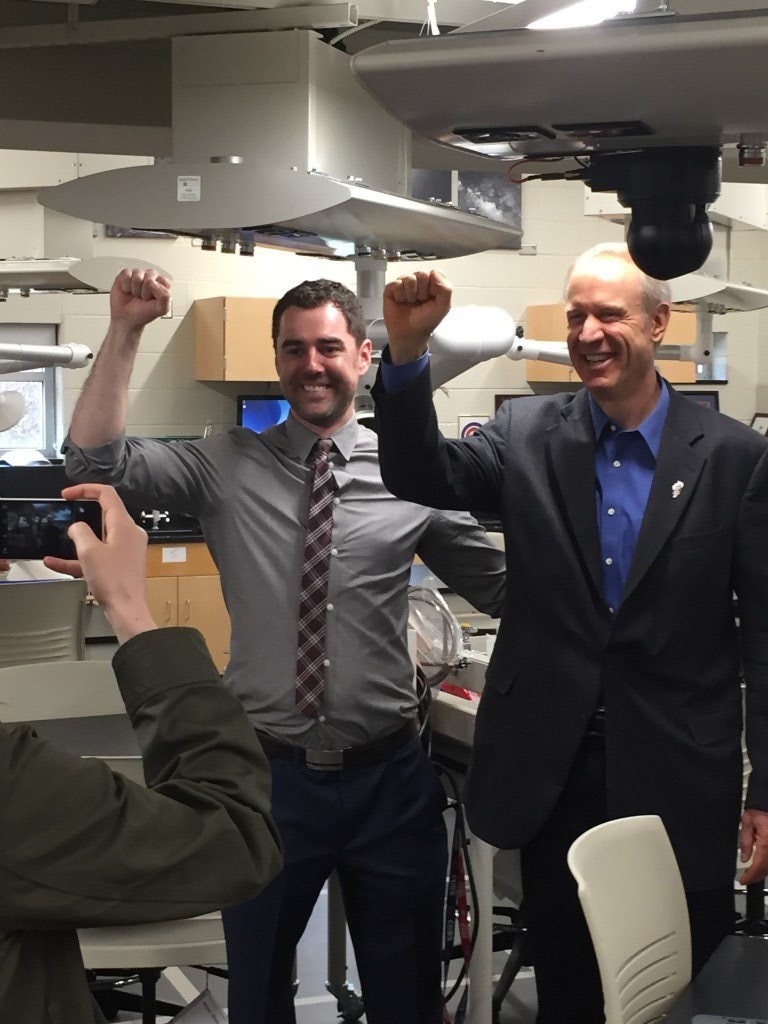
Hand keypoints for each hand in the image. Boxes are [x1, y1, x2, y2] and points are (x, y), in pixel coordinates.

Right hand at [43, 484, 156, 643]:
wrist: (128, 610)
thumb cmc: (115, 582)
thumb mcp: (89, 552)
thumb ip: (80, 532)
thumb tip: (77, 528)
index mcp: (124, 525)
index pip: (107, 494)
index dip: (85, 489)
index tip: (68, 494)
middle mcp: (129, 534)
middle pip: (104, 515)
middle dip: (82, 515)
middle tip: (66, 514)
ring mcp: (127, 550)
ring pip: (99, 537)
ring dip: (78, 541)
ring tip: (60, 543)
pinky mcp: (122, 564)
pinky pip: (98, 555)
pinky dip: (80, 558)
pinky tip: (57, 563)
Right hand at [110, 268, 170, 330]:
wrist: (126, 318)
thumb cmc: (143, 313)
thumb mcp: (161, 309)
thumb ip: (165, 296)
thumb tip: (152, 282)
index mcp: (162, 285)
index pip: (163, 281)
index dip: (157, 291)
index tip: (153, 300)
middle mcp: (151, 278)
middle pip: (150, 277)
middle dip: (145, 291)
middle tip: (143, 298)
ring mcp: (138, 275)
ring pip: (137, 276)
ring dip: (135, 289)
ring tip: (135, 295)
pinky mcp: (126, 274)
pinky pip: (127, 274)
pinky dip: (126, 285)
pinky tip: (128, 290)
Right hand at [382, 269, 451, 363]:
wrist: (410, 334)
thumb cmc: (426, 321)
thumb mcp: (443, 307)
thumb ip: (446, 289)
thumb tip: (434, 272)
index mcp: (432, 283)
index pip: (435, 272)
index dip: (434, 285)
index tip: (432, 297)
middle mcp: (418, 281)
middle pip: (421, 274)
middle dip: (422, 291)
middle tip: (420, 302)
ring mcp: (404, 284)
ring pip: (408, 278)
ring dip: (411, 295)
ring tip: (410, 303)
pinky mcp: (391, 289)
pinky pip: (395, 284)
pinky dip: (400, 295)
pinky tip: (401, 302)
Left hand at [739, 807, 767, 883]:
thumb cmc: (760, 809)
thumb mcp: (747, 822)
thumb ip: (746, 841)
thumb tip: (745, 859)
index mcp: (766, 843)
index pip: (759, 866)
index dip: (751, 876)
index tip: (743, 881)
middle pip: (767, 869)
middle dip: (756, 876)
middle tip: (745, 878)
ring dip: (762, 872)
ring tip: (751, 873)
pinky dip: (767, 865)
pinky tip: (760, 864)